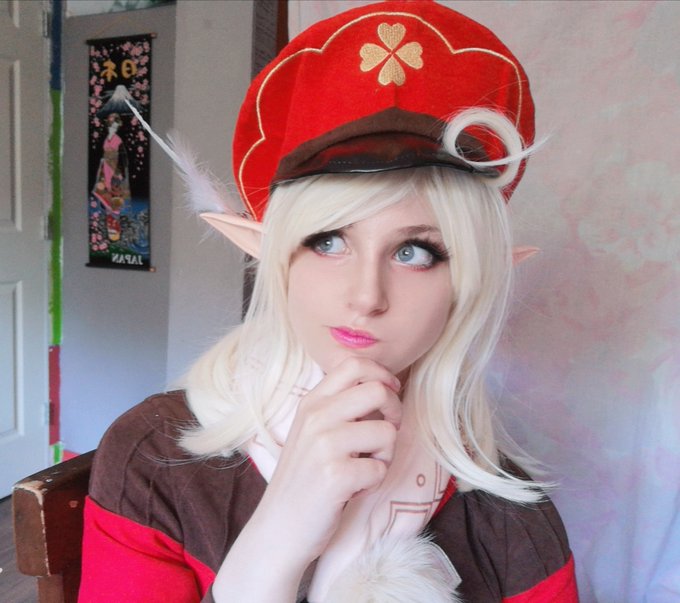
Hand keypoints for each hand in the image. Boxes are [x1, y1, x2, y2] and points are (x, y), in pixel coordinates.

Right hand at [256, 357, 401, 564]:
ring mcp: (324, 446)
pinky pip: (381, 468)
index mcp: (311, 402)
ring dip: (386, 454)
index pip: (354, 365)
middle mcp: (316, 417)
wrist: (278, 528)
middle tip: (385, 434)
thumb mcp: (311, 431)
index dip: (382, 375)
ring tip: (365, 467)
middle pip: (378, 391)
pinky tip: (355, 488)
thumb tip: (382, 387)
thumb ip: (337, 406)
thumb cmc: (304, 479)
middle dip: (394, 412)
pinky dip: (375, 481)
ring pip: (387, 431)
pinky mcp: (335, 476)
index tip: (389, 393)